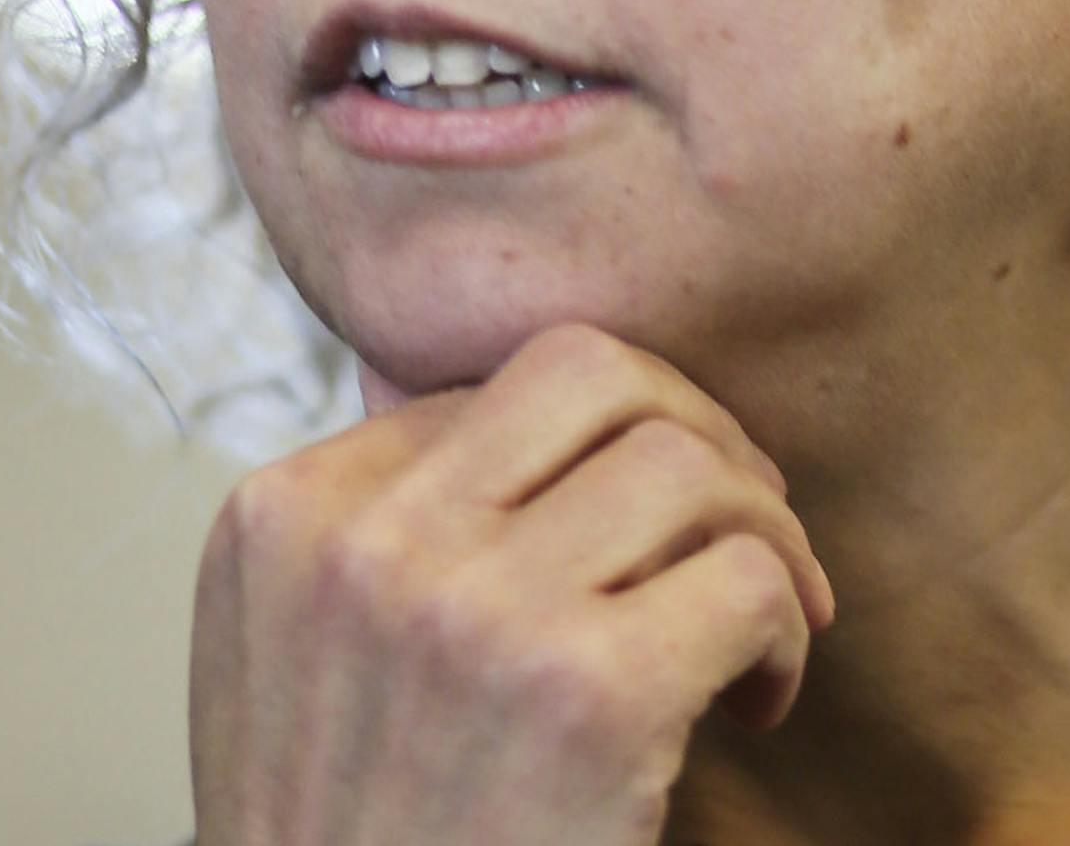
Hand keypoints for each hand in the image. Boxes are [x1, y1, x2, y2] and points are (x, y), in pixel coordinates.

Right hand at [188, 322, 834, 845]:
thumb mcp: (287, 663)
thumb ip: (372, 529)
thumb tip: (510, 411)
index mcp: (285, 520)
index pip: (490, 385)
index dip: (590, 445)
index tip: (633, 523)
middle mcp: (368, 545)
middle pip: (591, 367)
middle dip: (693, 427)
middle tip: (734, 518)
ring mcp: (473, 613)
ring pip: (683, 458)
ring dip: (756, 531)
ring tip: (755, 621)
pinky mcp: (587, 696)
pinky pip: (747, 576)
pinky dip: (784, 632)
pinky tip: (757, 701)